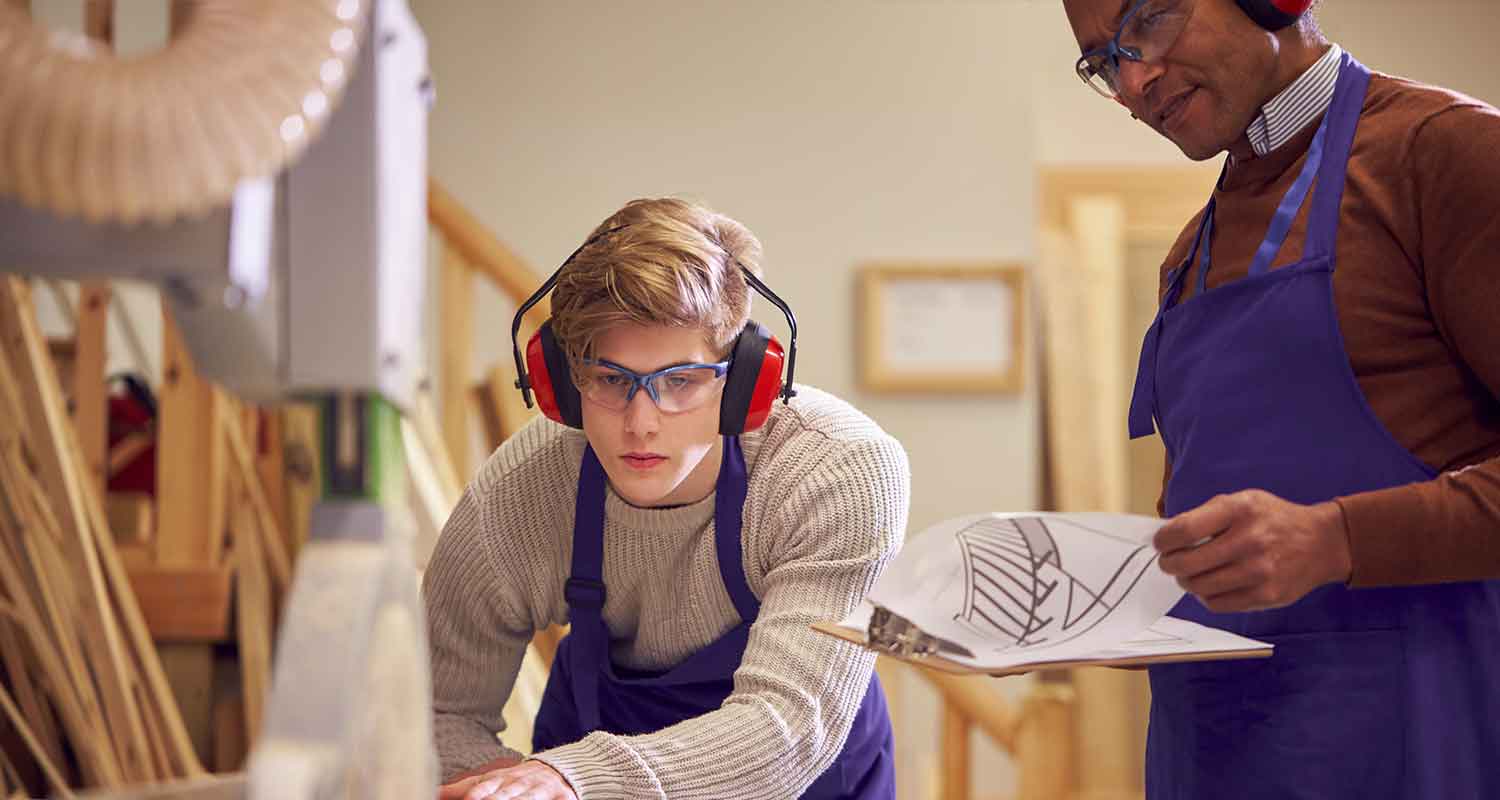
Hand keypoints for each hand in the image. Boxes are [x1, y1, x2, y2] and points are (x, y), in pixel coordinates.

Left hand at [438, 759, 578, 799]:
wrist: (560, 770)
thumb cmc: (516, 780)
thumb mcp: (489, 780)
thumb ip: (460, 788)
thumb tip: (433, 792)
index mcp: (499, 780)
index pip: (483, 788)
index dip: (475, 795)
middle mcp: (519, 785)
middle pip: (504, 796)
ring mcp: (540, 792)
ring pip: (528, 799)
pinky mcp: (563, 798)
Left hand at [1154, 490, 1351, 612]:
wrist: (1322, 542)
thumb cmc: (1272, 519)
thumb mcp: (1242, 501)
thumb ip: (1206, 515)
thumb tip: (1167, 535)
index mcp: (1239, 510)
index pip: (1184, 530)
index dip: (1164, 540)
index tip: (1160, 544)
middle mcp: (1250, 540)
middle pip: (1187, 563)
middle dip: (1169, 564)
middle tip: (1169, 562)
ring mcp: (1259, 571)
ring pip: (1199, 587)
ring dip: (1187, 582)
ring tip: (1190, 574)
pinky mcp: (1266, 595)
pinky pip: (1217, 604)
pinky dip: (1206, 596)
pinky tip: (1210, 586)